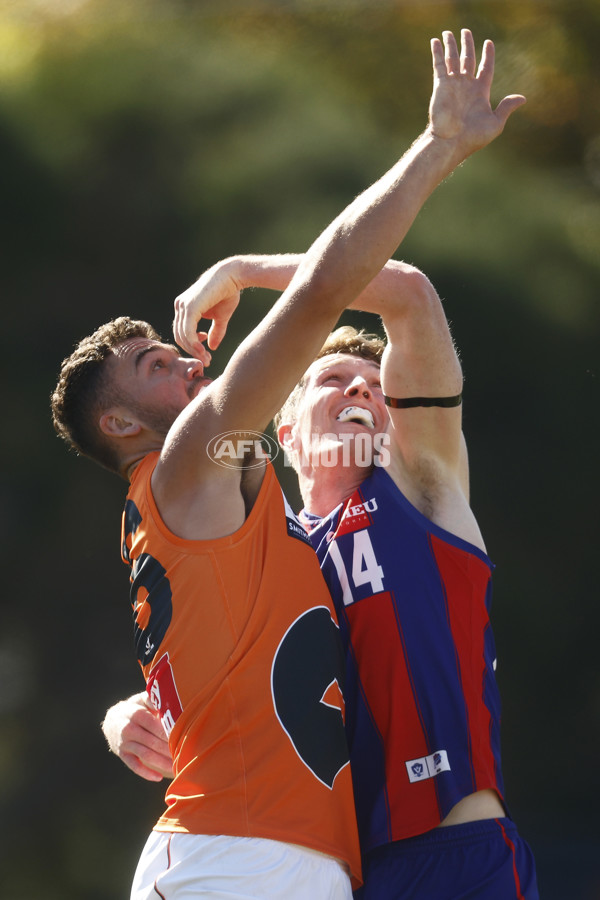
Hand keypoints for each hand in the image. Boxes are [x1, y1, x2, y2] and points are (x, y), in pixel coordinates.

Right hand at [101, 692, 172, 781]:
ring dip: (161, 762)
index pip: (153, 725)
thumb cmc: (135, 708)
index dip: (166, 732)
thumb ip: (153, 700)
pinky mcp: (122, 754)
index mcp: (135, 714)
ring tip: (175, 767)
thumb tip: (169, 700)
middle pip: (151, 742)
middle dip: (167, 749)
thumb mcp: (142, 699)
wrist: (112, 720)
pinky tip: (158, 777)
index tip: (181, 737)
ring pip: (145, 755)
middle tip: (183, 755)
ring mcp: (124, 743)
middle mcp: (128, 729)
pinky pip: (134, 766)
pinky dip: (146, 773)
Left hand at [173, 259, 242, 359]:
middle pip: (180, 336)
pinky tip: (204, 351)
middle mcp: (180, 306)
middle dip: (193, 351)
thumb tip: (212, 347)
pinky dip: (194, 344)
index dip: (192, 346)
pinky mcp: (189, 307)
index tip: (205, 353)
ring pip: (183, 336)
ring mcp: (182, 306)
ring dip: (195, 350)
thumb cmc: (228, 292)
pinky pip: (188, 331)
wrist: (233, 276)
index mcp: (184, 307)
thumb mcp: (220, 317)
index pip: (182, 332)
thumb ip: (215, 331)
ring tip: (207, 358)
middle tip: (206, 360)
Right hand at [429, 29, 525, 156]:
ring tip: (448, 32)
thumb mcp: (495, 123)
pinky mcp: (441, 85)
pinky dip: (437, 53)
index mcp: (480, 91)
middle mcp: (466, 85)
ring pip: (452, 59)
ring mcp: (453, 84)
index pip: (486, 68)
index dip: (488, 55)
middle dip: (467, 45)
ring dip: (451, 45)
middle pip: (468, 59)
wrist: (451, 142)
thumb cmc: (473, 137)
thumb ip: (506, 108)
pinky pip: (439, 65)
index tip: (488, 43)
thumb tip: (523, 98)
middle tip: (465, 32)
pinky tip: (435, 42)